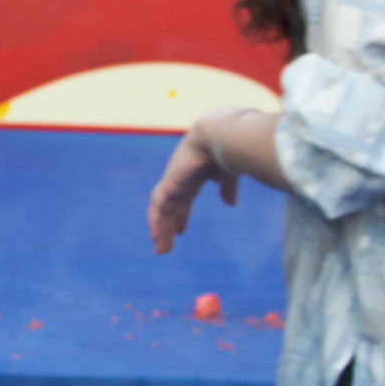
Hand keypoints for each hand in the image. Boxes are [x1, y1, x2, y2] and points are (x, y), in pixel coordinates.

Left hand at [149, 120, 239, 251]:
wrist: (219, 137)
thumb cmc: (227, 152)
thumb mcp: (227, 176)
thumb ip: (226, 189)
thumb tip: (230, 203)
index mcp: (192, 180)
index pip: (183, 201)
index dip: (180, 216)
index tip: (179, 232)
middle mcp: (179, 182)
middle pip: (169, 210)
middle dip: (167, 228)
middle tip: (164, 248)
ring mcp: (172, 183)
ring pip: (160, 211)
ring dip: (160, 229)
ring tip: (159, 248)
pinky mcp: (169, 185)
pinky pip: (158, 207)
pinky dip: (156, 221)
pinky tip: (156, 235)